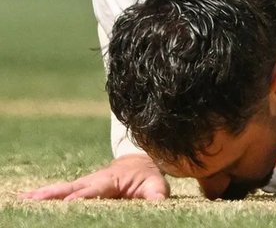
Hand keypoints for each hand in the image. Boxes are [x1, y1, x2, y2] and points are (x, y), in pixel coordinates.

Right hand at [18, 154, 169, 200]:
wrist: (140, 163)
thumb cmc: (148, 177)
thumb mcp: (156, 185)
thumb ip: (156, 194)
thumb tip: (158, 202)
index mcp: (112, 179)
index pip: (96, 189)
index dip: (83, 195)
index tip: (70, 202)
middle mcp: (94, 180)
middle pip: (72, 187)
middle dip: (56, 194)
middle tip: (36, 199)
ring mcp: (85, 183)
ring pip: (63, 189)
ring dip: (45, 194)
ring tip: (26, 199)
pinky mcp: (80, 188)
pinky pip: (61, 192)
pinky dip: (45, 195)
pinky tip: (27, 199)